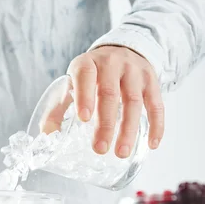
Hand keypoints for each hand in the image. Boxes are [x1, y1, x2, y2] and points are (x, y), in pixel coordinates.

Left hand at [44, 46, 163, 157]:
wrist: (122, 51)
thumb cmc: (92, 74)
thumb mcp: (72, 82)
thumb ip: (58, 107)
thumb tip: (47, 134)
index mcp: (87, 64)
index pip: (85, 75)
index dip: (85, 96)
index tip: (84, 119)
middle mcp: (111, 64)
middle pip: (110, 94)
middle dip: (105, 124)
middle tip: (100, 148)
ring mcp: (134, 72)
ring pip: (134, 102)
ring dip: (129, 129)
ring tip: (121, 152)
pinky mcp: (152, 81)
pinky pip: (157, 104)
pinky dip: (156, 125)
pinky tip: (151, 144)